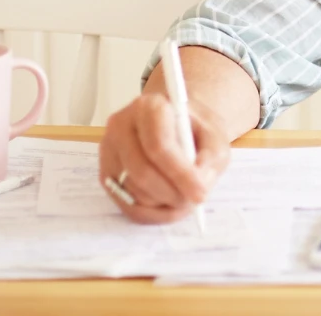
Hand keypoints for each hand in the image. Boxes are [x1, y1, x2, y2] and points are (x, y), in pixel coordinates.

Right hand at [98, 92, 229, 223]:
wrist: (177, 126)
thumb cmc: (195, 130)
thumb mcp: (215, 136)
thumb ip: (210, 158)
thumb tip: (198, 185)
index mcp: (148, 107)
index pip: (158, 145)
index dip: (179, 173)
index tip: (200, 192)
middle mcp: (121, 126)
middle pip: (142, 172)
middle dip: (172, 193)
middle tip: (194, 200)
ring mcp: (109, 152)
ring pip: (134, 192)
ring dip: (163, 204)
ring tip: (184, 197)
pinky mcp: (106, 175)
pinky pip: (127, 206)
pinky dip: (152, 213)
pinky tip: (170, 205)